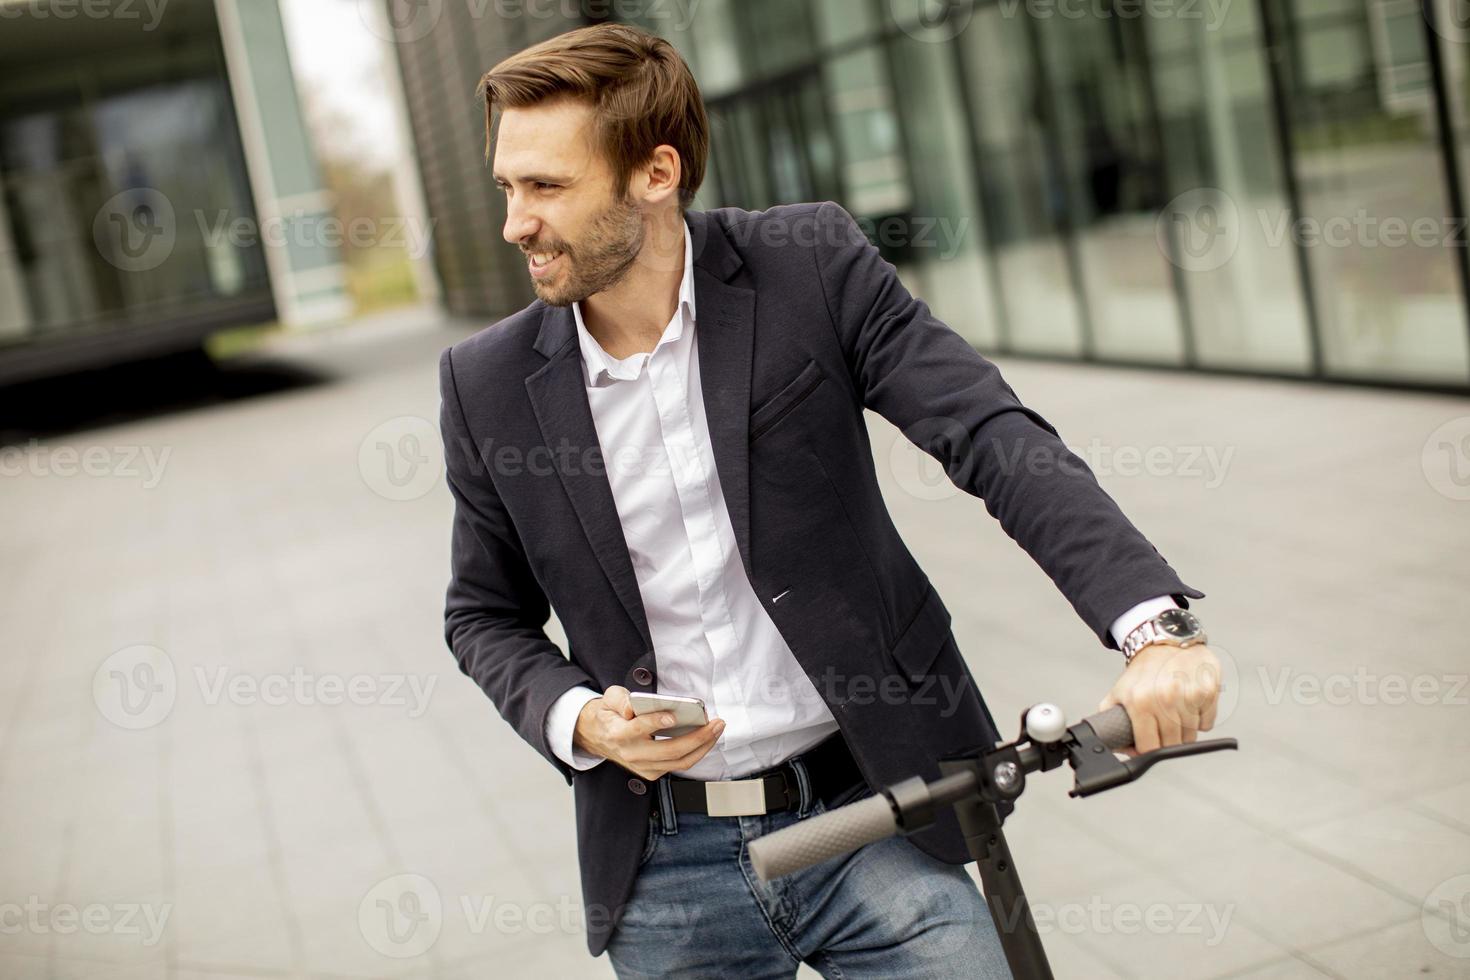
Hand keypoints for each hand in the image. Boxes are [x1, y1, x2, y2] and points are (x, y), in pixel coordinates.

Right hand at [573, 685, 725, 779]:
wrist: (599, 737)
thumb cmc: (609, 715)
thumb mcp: (608, 698)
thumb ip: (619, 699)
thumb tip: (633, 707)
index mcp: (618, 734)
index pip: (639, 729)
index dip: (656, 722)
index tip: (673, 715)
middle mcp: (632, 754)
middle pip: (670, 750)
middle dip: (697, 737)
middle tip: (715, 723)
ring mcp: (643, 767)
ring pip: (680, 761)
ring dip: (703, 746)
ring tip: (717, 729)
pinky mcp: (652, 772)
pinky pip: (679, 765)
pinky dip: (696, 752)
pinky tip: (706, 738)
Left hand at [1099, 643, 1221, 753]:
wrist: (1165, 640)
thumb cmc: (1143, 670)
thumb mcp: (1119, 691)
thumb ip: (1113, 719)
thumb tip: (1122, 747)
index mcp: (1140, 702)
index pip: (1149, 747)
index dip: (1149, 749)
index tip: (1150, 744)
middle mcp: (1165, 699)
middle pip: (1173, 744)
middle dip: (1167, 741)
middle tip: (1163, 727)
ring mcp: (1188, 695)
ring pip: (1191, 736)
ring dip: (1184, 731)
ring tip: (1175, 712)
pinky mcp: (1208, 690)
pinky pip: (1207, 723)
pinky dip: (1200, 719)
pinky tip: (1190, 705)